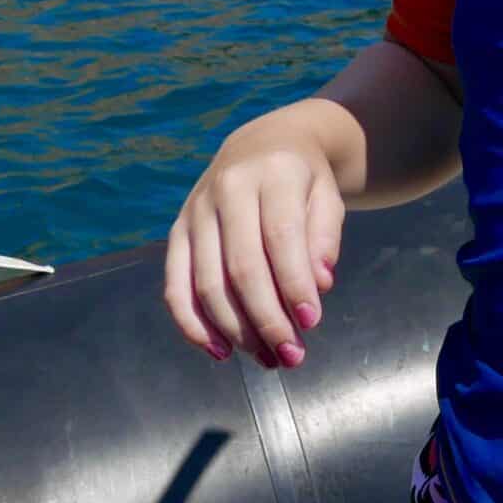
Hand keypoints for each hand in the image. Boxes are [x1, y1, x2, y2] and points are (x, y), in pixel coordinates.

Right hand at [163, 106, 345, 368]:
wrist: (263, 143)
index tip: (311, 322)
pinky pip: (175, 286)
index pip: (280, 237)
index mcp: (272, 173)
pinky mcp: (176, 232)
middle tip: (291, 355)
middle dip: (267, 319)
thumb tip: (318, 285)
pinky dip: (192, 325)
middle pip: (242, 267)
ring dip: (236, 331)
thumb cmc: (303, 179)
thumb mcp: (328, 195)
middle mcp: (227, 189)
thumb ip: (325, 237)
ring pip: (207, 283)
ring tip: (267, 358)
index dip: (293, 284)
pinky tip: (220, 351)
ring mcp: (195, 211)